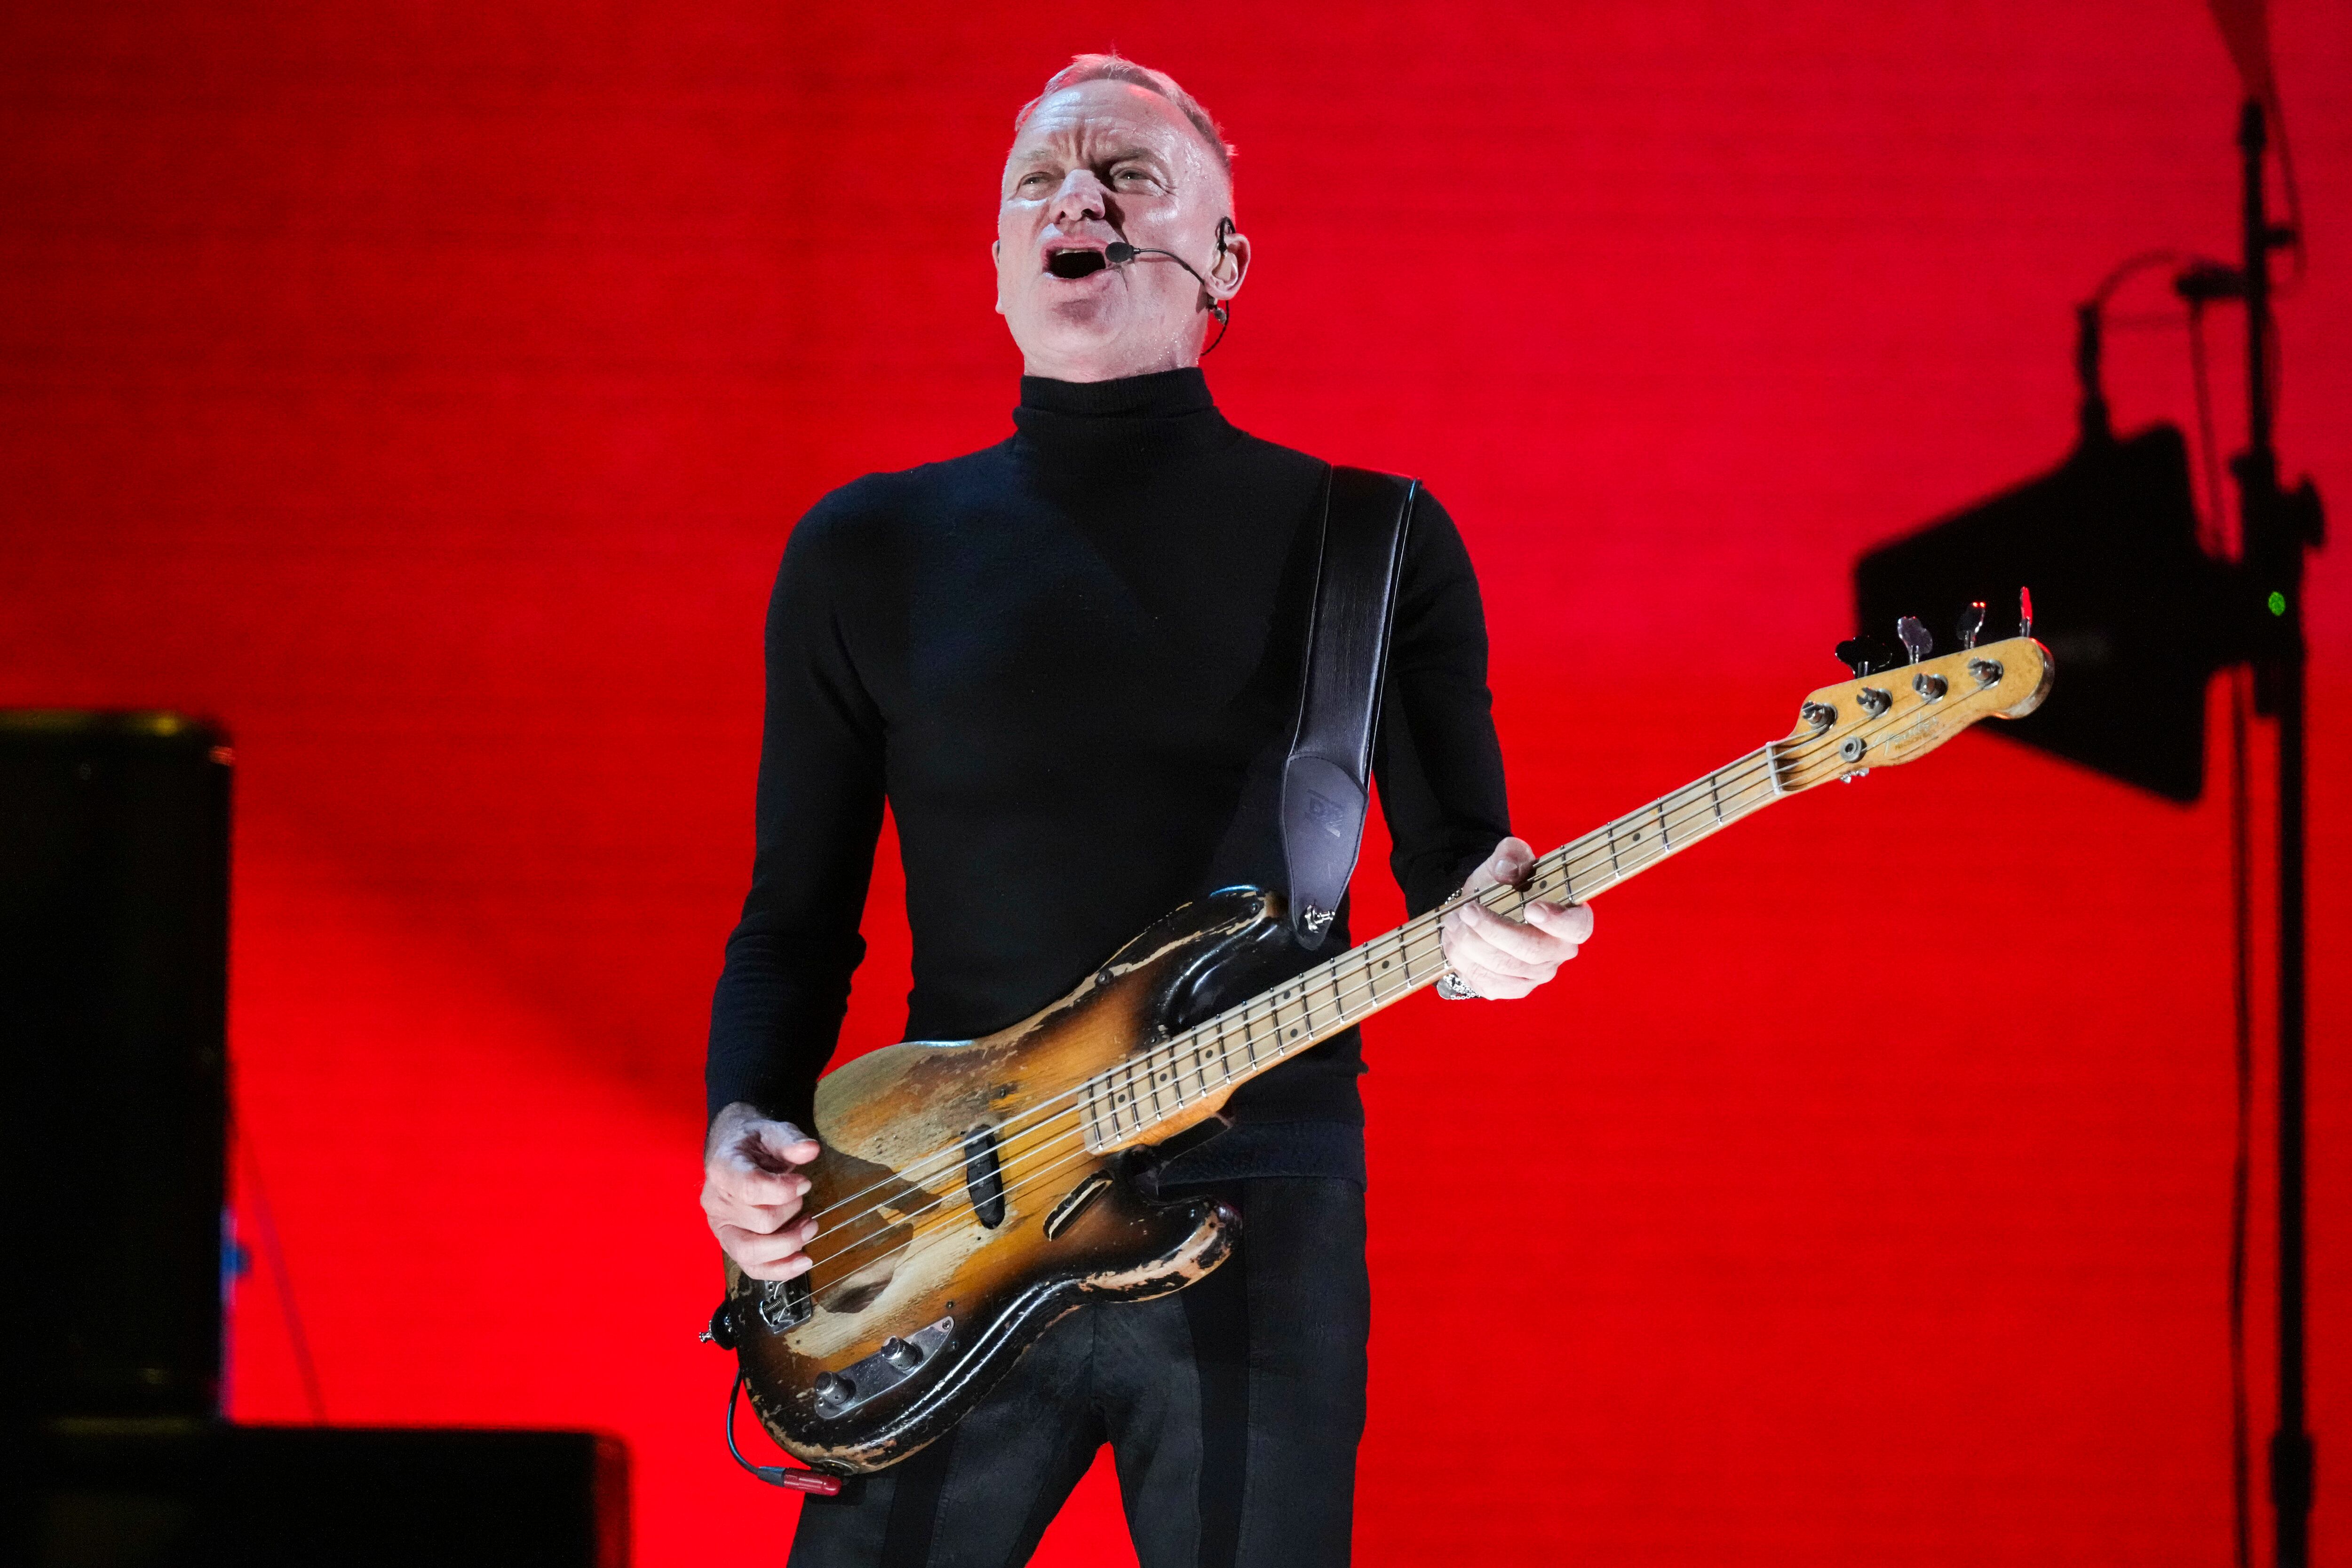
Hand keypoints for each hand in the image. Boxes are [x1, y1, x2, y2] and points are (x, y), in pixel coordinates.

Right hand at [701, 1101, 823, 1281]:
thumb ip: (790, 1140)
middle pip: (760, 1222)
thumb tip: (810, 1150)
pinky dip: (779, 1269)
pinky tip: (803, 1261)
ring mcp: (721, 1227)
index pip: (751, 1188)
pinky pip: (752, 1267)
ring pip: (752, 1252)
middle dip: (791, 1212)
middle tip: (804, 1199)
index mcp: (722, 1169)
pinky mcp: (730, 1243)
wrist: (733, 1150)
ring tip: (811, 1227)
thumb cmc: (754, 1143)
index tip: (805, 1182)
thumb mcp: (771, 1131)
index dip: (784, 1190)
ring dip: (789, 1244)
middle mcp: (716, 1202)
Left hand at [1437, 836, 1593, 998]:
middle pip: (1532, 951)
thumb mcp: (1507, 859)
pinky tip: (1454, 941)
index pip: (1577, 928)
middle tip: (1467, 910)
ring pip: (1504, 968)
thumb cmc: (1504, 884)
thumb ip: (1511, 855)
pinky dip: (1465, 961)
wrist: (1482, 907)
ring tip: (1454, 921)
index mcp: (1571, 918)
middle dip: (1493, 931)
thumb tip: (1507, 869)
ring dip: (1472, 944)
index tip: (1531, 908)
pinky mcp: (1511, 988)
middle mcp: (1558, 951)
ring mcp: (1536, 974)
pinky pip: (1488, 982)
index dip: (1558, 922)